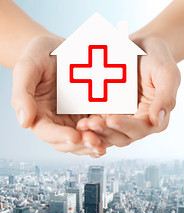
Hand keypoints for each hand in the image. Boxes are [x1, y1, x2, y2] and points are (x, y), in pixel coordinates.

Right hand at [11, 36, 105, 156]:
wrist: (58, 48)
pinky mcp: (88, 113)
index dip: (59, 136)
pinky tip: (113, 134)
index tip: (74, 137)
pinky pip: (95, 128)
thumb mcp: (27, 68)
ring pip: (82, 140)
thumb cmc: (40, 56)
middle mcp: (56, 121)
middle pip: (66, 142)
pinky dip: (103, 134)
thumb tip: (24, 122)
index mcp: (39, 114)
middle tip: (95, 142)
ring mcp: (73, 119)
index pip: (46, 132)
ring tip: (104, 143)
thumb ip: (22, 95)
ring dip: (93, 144)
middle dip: (80, 144)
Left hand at [77, 37, 180, 146]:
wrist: (139, 46)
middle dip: (106, 132)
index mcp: (153, 116)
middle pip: (121, 136)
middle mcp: (136, 121)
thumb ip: (166, 96)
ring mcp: (120, 118)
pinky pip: (97, 123)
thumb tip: (157, 120)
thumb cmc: (156, 57)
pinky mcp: (106, 112)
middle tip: (92, 124)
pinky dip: (90, 126)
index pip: (141, 129)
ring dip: (95, 133)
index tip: (112, 120)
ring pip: (107, 133)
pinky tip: (80, 122)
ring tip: (82, 125)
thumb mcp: (166, 72)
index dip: (126, 127)